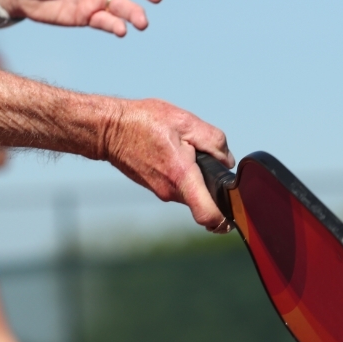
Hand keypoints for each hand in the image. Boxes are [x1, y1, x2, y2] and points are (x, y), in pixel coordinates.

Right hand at [103, 98, 234, 229]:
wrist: (110, 129)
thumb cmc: (144, 122)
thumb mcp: (186, 121)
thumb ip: (214, 141)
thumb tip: (227, 161)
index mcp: (182, 177)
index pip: (208, 216)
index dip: (224, 220)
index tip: (233, 213)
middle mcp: (172, 191)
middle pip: (205, 200)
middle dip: (213, 184)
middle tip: (207, 158)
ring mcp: (162, 192)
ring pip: (193, 191)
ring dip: (197, 177)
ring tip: (187, 150)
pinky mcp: (156, 188)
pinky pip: (180, 186)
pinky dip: (185, 174)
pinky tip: (176, 154)